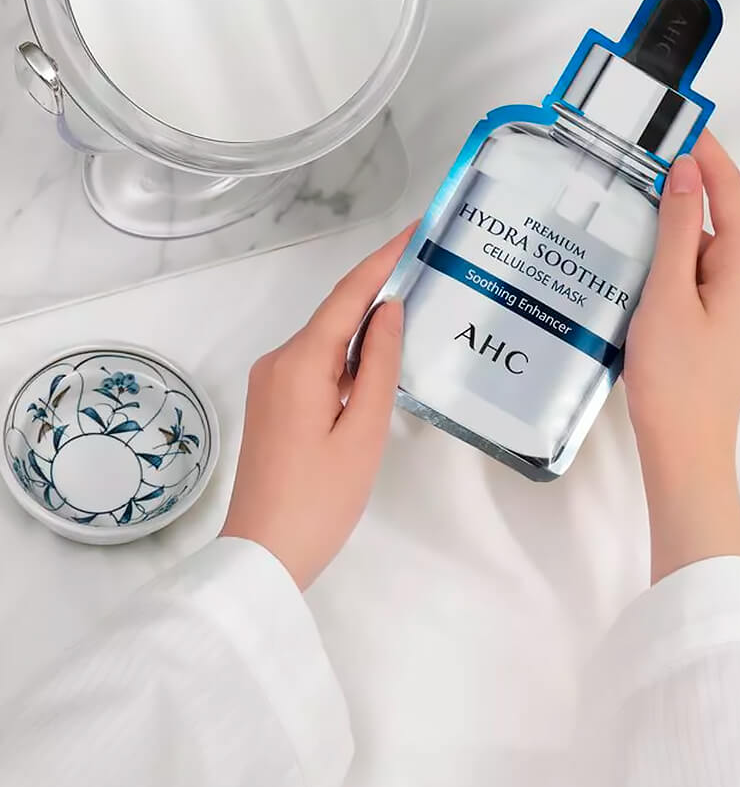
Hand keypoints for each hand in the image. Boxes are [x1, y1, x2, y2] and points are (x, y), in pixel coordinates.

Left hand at [221, 226, 411, 589]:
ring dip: (366, 326)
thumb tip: (388, 310)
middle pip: (336, 314)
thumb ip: (379, 365)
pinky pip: (317, 364)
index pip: (348, 295)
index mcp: (300, 363)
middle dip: (381, 289)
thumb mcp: (364, 432)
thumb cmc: (321, 499)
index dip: (384, 259)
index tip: (418, 230)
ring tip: (417, 312)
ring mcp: (271, 383)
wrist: (262, 556)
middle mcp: (278, 361)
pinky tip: (379, 363)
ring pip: (327, 340)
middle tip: (431, 271)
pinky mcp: (273, 403)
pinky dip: (349, 356)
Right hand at [624, 133, 739, 582]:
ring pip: (706, 245)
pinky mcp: (723, 319)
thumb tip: (685, 168)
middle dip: (682, 185)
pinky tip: (636, 254)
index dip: (704, 151)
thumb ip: (679, 227)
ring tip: (624, 202)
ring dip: (672, 224)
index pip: (730, 189)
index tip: (673, 119)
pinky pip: (700, 271)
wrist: (685, 446)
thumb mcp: (668, 292)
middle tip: (633, 158)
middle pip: (720, 214)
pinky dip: (672, 256)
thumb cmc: (675, 373)